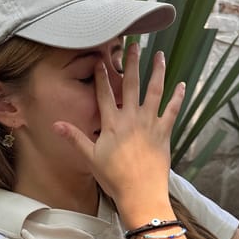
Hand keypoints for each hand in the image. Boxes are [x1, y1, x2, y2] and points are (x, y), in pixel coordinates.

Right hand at [54, 44, 184, 212]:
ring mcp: (149, 123)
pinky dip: (178, 97)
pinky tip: (182, 85)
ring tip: (160, 55)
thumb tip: (56, 124)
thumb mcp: (90, 157)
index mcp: (112, 123)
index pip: (104, 93)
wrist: (140, 193)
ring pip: (154, 91)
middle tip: (134, 45)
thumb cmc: (114, 177)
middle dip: (132, 63)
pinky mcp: (164, 132)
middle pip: (131, 84)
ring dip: (157, 72)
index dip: (102, 75)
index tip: (101, 60)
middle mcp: (131, 118)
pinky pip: (172, 110)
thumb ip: (74, 137)